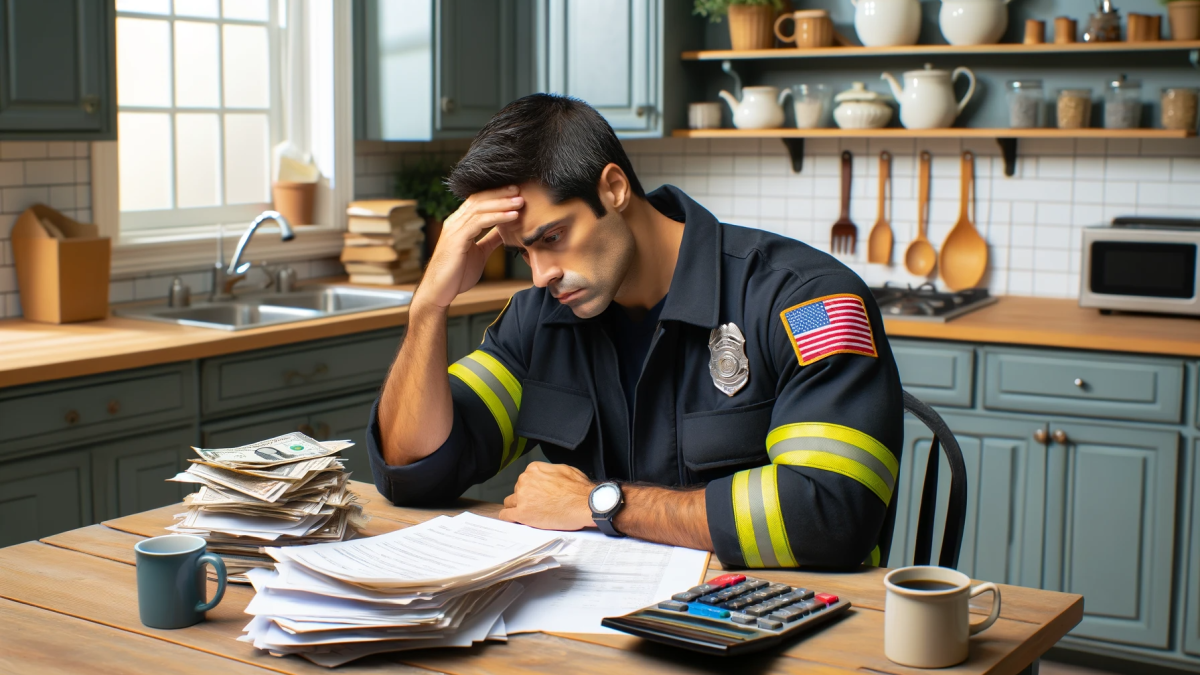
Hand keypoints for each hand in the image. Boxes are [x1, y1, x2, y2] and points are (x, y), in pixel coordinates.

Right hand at [414, 186, 522, 311]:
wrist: (439, 293)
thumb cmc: (456, 275)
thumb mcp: (479, 253)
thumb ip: (490, 240)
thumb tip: (504, 231)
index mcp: (459, 223)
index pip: (478, 201)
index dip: (496, 194)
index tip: (515, 192)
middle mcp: (455, 222)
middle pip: (479, 199)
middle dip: (500, 193)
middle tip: (520, 189)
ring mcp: (454, 229)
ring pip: (480, 208)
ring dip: (502, 203)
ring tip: (520, 201)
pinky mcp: (457, 239)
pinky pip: (479, 222)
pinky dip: (497, 217)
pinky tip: (512, 216)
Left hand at [498, 462, 594, 530]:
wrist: (585, 505)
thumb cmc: (579, 489)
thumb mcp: (565, 469)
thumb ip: (548, 471)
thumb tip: (545, 476)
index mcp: (534, 469)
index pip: (525, 480)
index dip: (532, 489)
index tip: (539, 496)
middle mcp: (525, 480)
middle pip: (517, 491)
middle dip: (526, 498)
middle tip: (539, 506)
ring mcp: (522, 497)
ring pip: (510, 502)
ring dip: (518, 508)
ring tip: (531, 514)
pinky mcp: (522, 514)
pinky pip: (506, 515)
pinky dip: (510, 518)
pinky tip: (518, 520)